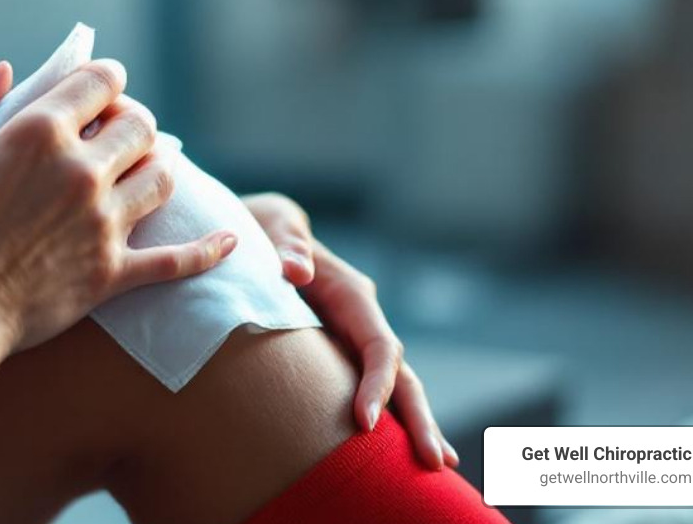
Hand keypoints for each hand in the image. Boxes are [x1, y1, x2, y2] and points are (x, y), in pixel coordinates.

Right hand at [0, 62, 237, 354]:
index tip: (102, 88)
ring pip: (163, 178)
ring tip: (143, 172)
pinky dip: (209, 250)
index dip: (106, 78)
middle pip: (140, 125)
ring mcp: (104, 223)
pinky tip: (231, 241)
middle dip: (134, 121)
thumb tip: (6, 71)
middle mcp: (82, 171)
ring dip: (157, 168)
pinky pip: (177, 260)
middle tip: (120, 132)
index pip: (100, 81)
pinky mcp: (113, 273)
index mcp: (39, 133)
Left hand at [241, 192, 460, 470]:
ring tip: (438, 466)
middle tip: (436, 462)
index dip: (377, 384)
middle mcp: (361, 320)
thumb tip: (296, 271)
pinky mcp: (337, 354)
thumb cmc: (262, 230)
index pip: (379, 346)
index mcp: (352, 295)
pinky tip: (396, 456)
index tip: (364, 423)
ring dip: (414, 425)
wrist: (254, 233)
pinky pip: (368, 390)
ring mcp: (353, 340)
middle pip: (399, 374)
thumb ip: (286, 244)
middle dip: (419, 417)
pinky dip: (388, 420)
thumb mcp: (273, 226)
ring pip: (393, 387)